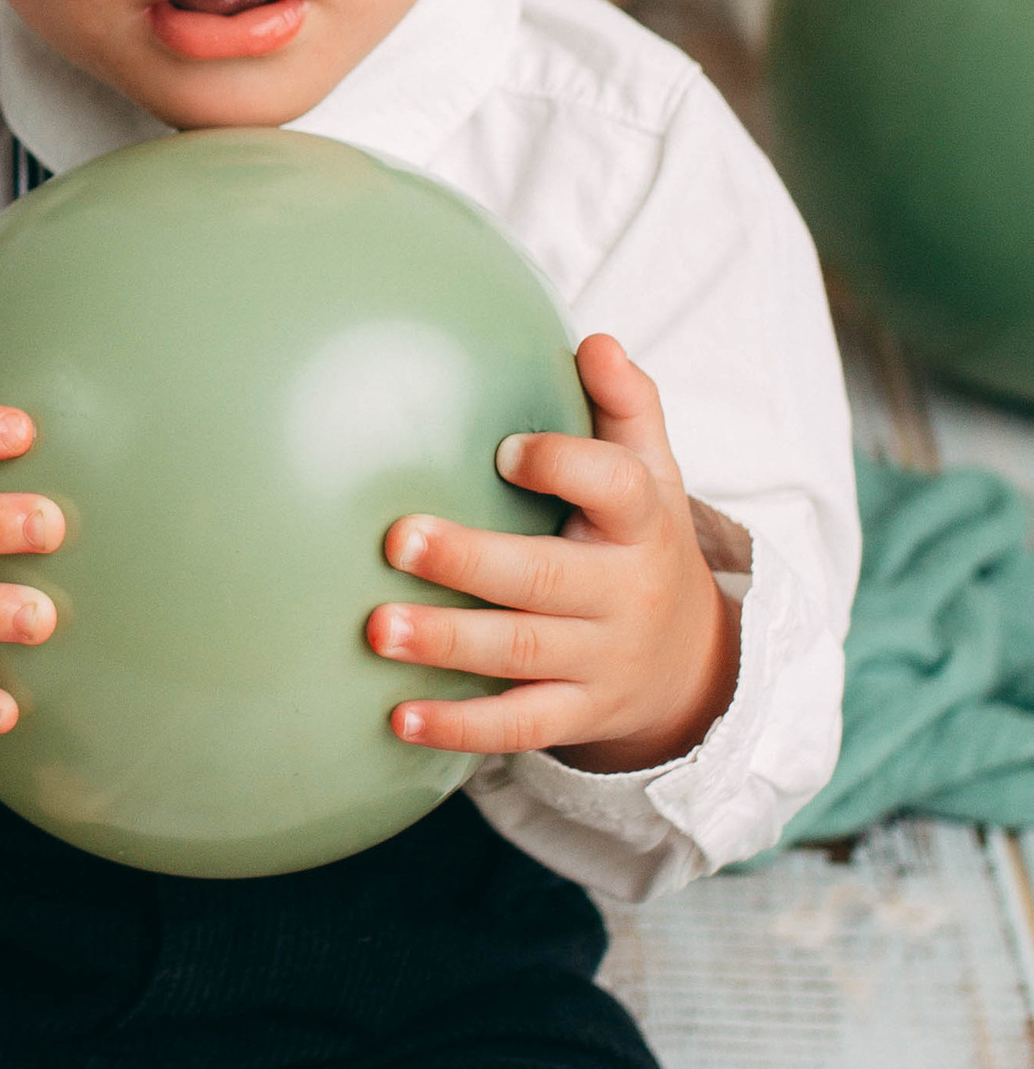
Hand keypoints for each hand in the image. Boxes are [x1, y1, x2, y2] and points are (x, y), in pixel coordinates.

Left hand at [366, 333, 739, 773]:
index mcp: (640, 524)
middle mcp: (623, 595)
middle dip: (471, 563)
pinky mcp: (579, 716)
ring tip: (377, 630)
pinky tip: (397, 717)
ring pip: (521, 655)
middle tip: (398, 540)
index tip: (504, 451)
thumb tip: (596, 341)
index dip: (564, 467)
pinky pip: (518, 727)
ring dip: (447, 645)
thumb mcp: (653, 473)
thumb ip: (626, 406)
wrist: (692, 665)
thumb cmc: (641, 543)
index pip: (616, 489)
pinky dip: (459, 727)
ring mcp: (601, 662)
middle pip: (546, 580)